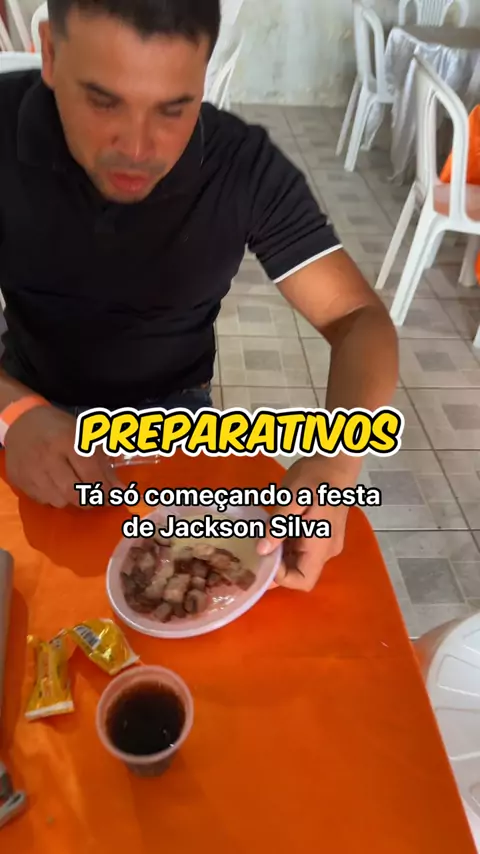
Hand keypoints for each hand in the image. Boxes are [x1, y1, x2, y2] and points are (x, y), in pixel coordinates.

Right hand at [5, 404, 119, 507]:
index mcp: (68, 440)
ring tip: (75, 488)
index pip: (91, 474)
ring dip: (72, 499)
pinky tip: (56, 485)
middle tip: (96, 498)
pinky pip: (43, 500)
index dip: (105, 490)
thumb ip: (103, 464)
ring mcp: (31, 470)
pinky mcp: (19, 480)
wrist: (21, 422)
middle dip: (90, 500)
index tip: (114, 496)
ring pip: (59, 501)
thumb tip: (120, 490)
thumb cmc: (59, 428)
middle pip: (74, 492)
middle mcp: (48, 457)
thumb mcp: (85, 437)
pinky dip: (54, 497)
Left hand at [257, 458, 349, 591]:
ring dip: (278, 555)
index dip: (280, 576)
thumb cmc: (315, 478)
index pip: (302, 580)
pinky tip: (270, 532)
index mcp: (321, 545)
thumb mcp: (292, 497)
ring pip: (298, 561)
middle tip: (253, 552)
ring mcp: (324, 543)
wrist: (335, 461)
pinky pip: (300, 549)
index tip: (264, 556)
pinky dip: (284, 546)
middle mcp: (325, 550)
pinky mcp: (319, 535)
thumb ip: (278, 525)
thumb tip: (261, 550)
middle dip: (275, 566)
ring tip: (258, 541)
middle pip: (299, 573)